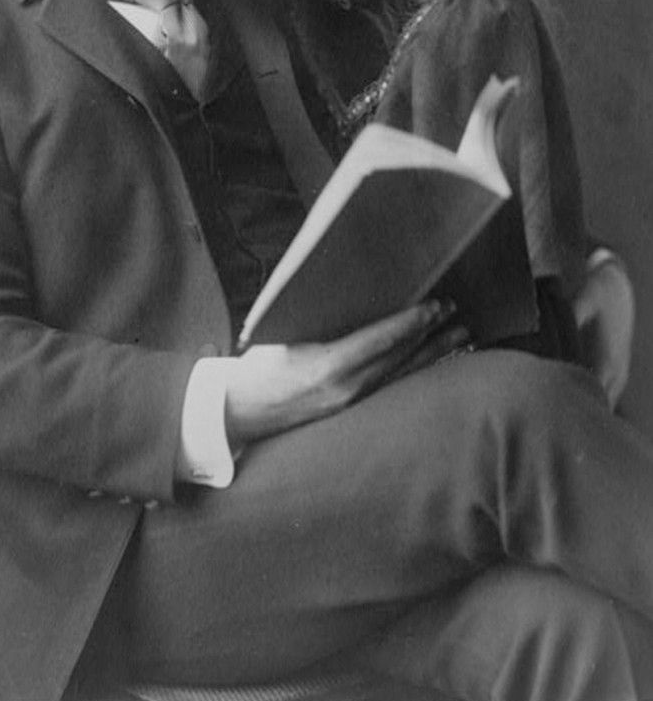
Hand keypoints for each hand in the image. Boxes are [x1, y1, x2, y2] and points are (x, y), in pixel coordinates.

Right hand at [225, 299, 469, 444]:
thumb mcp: (284, 334)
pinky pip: (390, 383)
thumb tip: (348, 289)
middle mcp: (346, 388)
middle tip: (456, 312)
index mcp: (328, 366)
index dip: (411, 323)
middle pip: (400, 358)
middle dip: (431, 334)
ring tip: (460, 335)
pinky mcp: (350, 407)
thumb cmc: (257, 365)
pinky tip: (429, 357)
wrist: (239, 411)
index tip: (434, 306)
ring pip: (401, 373)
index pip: (380, 341)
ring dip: (432, 352)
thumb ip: (319, 319)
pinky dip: (413, 367)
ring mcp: (351, 401)